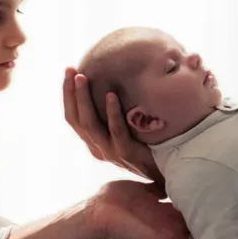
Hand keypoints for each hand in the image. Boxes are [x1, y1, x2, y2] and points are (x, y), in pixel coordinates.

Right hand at [62, 67, 161, 183]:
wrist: (169, 168)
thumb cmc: (149, 143)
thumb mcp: (127, 127)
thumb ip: (118, 110)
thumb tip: (116, 77)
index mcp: (94, 141)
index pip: (73, 117)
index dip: (68, 95)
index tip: (69, 72)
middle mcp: (98, 147)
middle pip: (76, 120)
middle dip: (70, 93)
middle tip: (70, 70)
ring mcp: (111, 152)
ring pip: (90, 125)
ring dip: (84, 100)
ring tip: (83, 78)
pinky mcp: (126, 153)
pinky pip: (116, 131)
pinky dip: (112, 113)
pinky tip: (111, 95)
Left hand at [85, 179, 206, 238]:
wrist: (100, 212)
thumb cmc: (116, 198)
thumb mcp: (143, 188)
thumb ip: (159, 186)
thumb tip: (173, 176)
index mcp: (166, 210)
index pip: (191, 209)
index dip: (206, 206)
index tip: (225, 201)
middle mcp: (170, 224)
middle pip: (197, 226)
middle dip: (214, 226)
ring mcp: (168, 237)